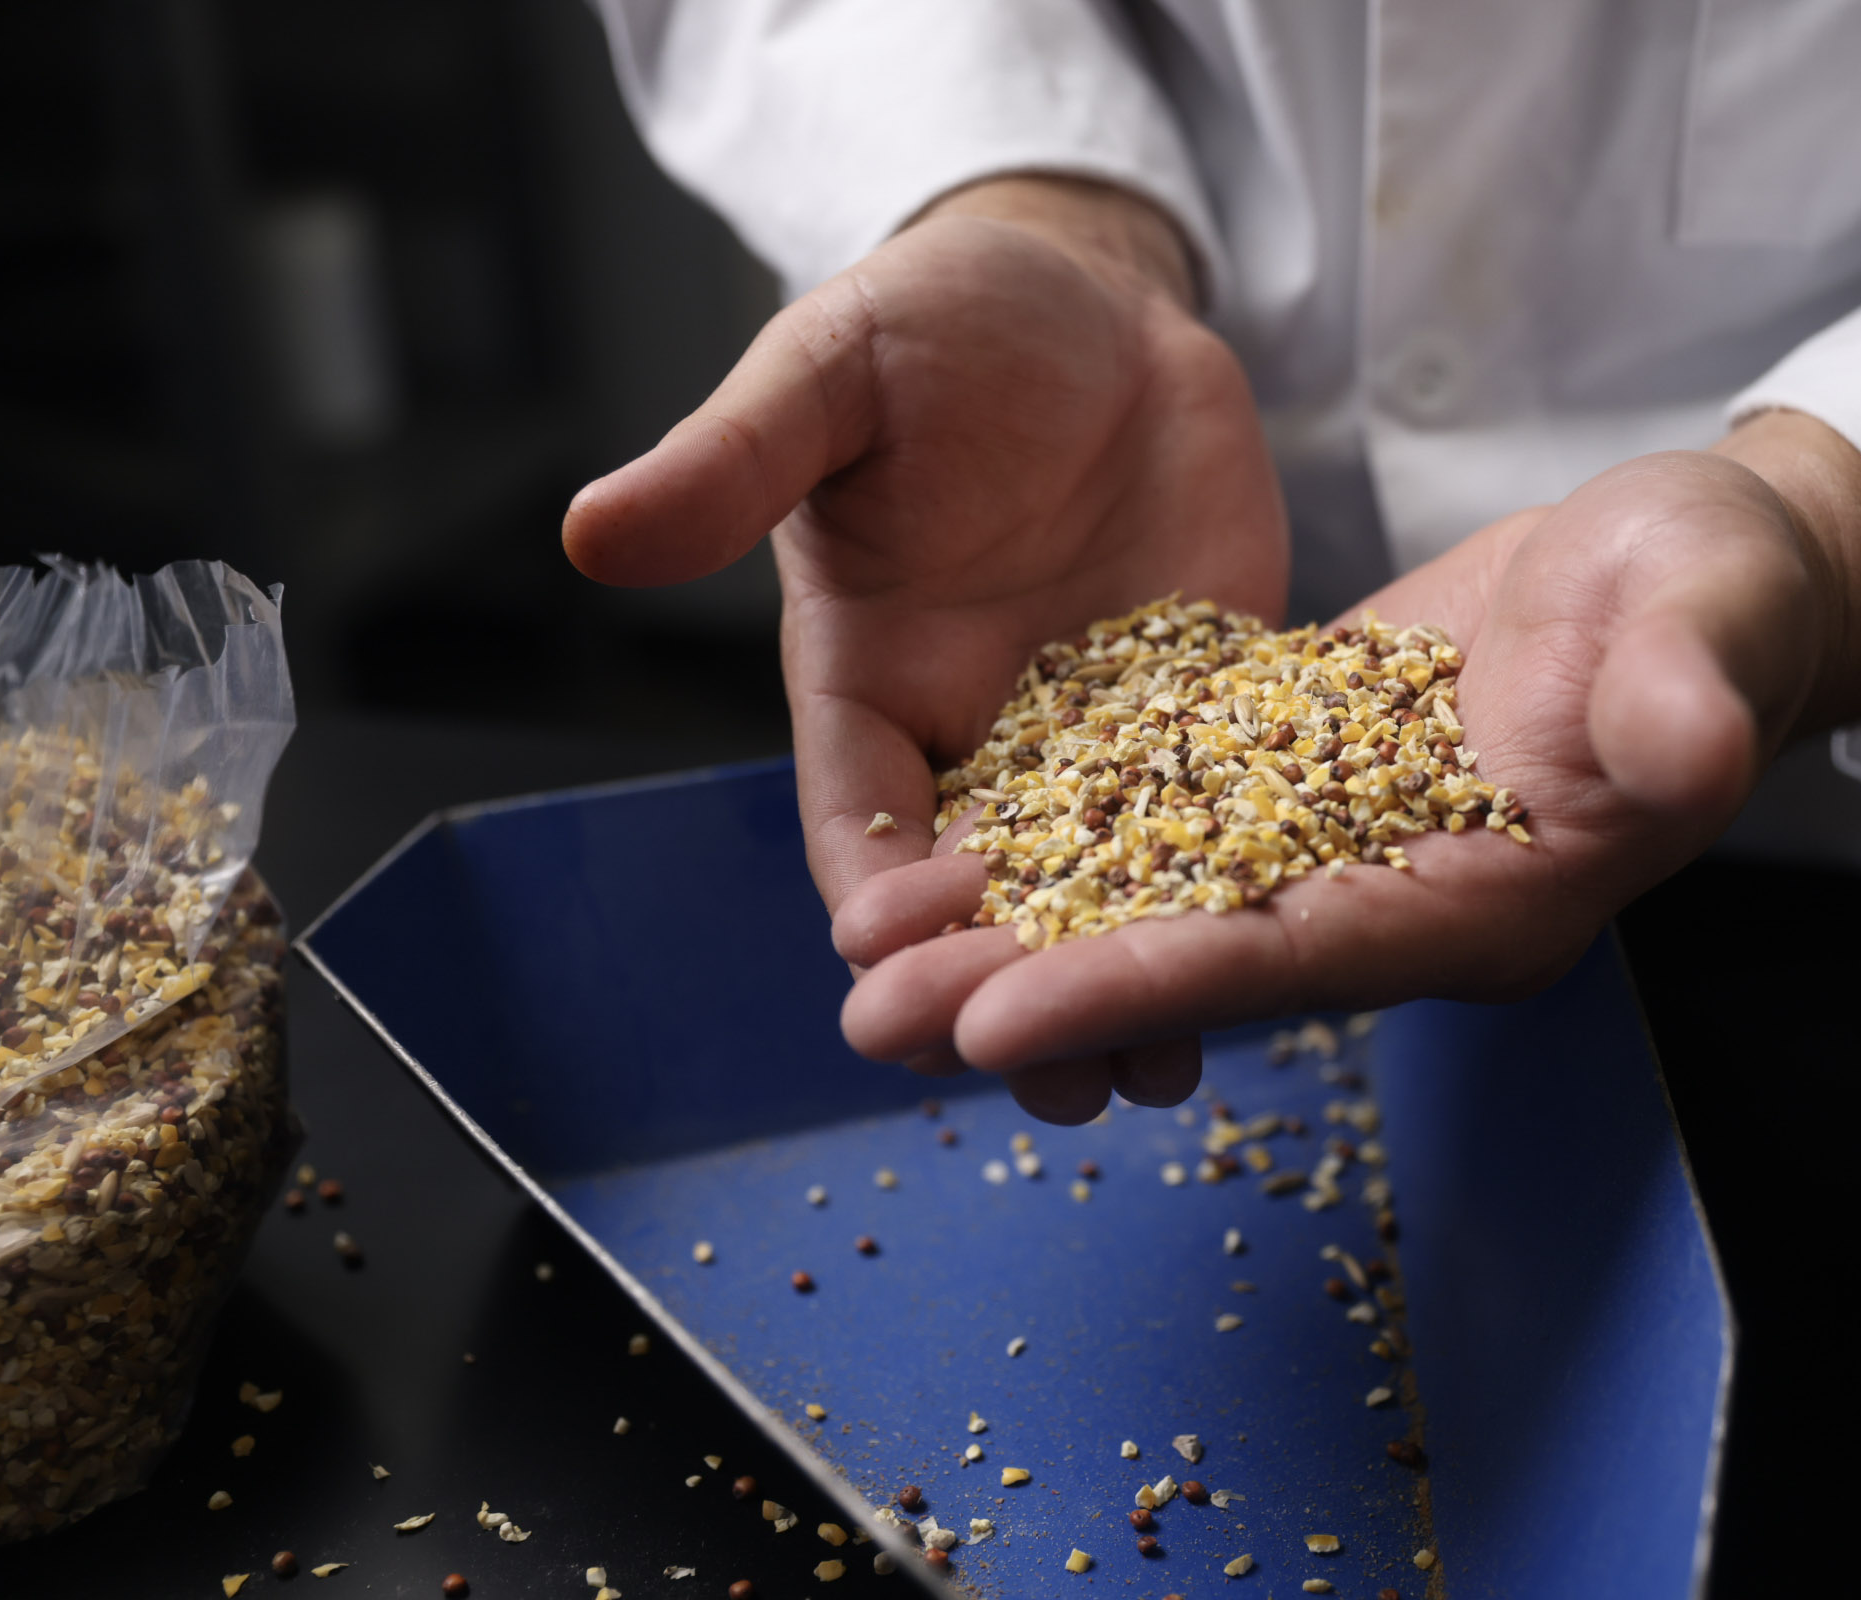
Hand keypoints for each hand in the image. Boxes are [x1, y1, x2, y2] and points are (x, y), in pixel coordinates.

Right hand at [561, 177, 1287, 1117]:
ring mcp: (1099, 725)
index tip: (895, 962)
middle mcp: (978, 727)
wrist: (1089, 294)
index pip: (860, 818)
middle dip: (1007, 991)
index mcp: (868, 678)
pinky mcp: (1207, 698)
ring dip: (1124, 977)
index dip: (879, 898)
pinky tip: (1270, 961)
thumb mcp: (826, 374)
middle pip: (984, 895)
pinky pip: (1223, 807)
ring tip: (1160, 1076)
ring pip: (1104, 882)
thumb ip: (732, 462)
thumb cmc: (933, 324)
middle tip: (1045, 1085)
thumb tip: (590, 532)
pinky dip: (1234, 886)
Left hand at [834, 413, 1860, 1118]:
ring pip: (1157, 905)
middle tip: (874, 1021)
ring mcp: (1340, 848)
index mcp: (1489, 893)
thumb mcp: (1719, 613)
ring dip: (1020, 935)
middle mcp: (1394, 896)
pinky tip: (951, 845)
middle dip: (1038, 993)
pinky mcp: (1300, 778)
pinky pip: (1164, 824)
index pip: (1297, 957)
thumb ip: (1690, 693)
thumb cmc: (1725, 590)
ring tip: (870, 958)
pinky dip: (1059, 842)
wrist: (1690, 569)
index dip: (1150, 986)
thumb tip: (1687, 749)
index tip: (1002, 1016)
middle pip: (1195, 960)